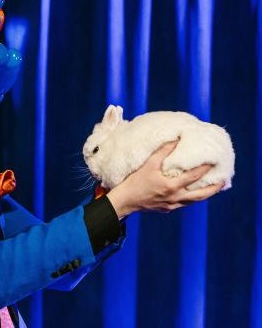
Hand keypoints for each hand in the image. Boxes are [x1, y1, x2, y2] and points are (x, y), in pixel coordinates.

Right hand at [106, 141, 224, 218]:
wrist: (125, 201)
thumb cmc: (135, 181)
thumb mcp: (148, 164)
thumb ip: (163, 152)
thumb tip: (176, 139)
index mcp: (172, 187)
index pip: (193, 177)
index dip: (204, 169)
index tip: (213, 162)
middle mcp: (175, 198)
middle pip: (200, 195)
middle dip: (212, 189)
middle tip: (223, 182)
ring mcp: (171, 205)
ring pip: (193, 202)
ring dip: (203, 195)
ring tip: (211, 188)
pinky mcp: (166, 209)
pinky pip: (183, 204)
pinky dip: (190, 199)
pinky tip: (190, 194)